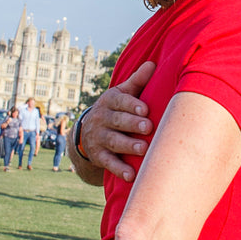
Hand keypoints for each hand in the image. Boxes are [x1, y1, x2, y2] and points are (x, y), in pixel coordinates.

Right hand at [77, 61, 155, 183]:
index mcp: (110, 101)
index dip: (132, 105)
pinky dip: (119, 169)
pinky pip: (108, 163)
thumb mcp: (122, 94)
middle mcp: (101, 119)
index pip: (120, 102)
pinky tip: (131, 176)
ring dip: (128, 146)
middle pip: (117, 121)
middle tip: (148, 127)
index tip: (145, 109)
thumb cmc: (116, 110)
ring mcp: (98, 138)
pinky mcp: (99, 156)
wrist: (88, 133)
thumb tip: (153, 63)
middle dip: (132, 124)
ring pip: (113, 142)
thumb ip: (137, 81)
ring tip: (143, 149)